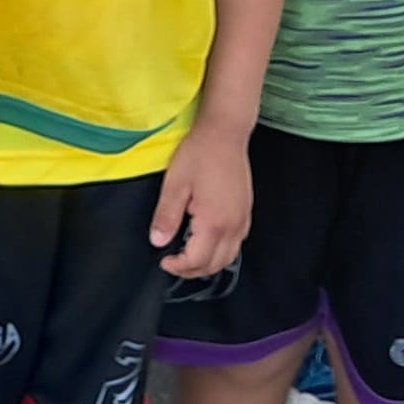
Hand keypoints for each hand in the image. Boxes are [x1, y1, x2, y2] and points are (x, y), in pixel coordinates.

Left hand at [151, 121, 254, 280]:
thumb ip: (166, 216)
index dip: (178, 266)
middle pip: (215, 265)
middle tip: (174, 263)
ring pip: (229, 258)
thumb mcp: (175, 183)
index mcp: (214, 221)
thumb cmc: (199, 153)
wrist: (225, 132)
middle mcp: (233, 226)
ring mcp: (243, 220)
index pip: (197, 260)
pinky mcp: (246, 212)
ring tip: (188, 256)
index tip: (163, 260)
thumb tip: (157, 242)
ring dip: (208, 264)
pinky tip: (207, 241)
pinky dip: (221, 252)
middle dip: (192, 270)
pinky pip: (237, 244)